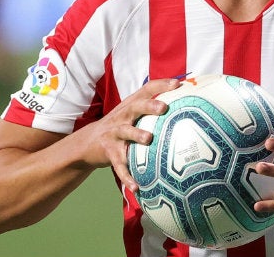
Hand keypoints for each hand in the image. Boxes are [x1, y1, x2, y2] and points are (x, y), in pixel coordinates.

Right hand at [82, 78, 178, 192]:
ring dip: (136, 134)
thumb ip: (151, 108)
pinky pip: (119, 166)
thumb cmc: (120, 126)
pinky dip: (127, 176)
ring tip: (148, 139)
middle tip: (163, 108)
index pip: (146, 90)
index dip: (161, 85)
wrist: (88, 143)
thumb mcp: (132, 114)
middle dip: (149, 106)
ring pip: (126, 132)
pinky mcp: (109, 152)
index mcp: (130, 105)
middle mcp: (122, 116)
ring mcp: (114, 134)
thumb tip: (185, 105)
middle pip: (135, 107)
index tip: (178, 84)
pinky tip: (136, 187)